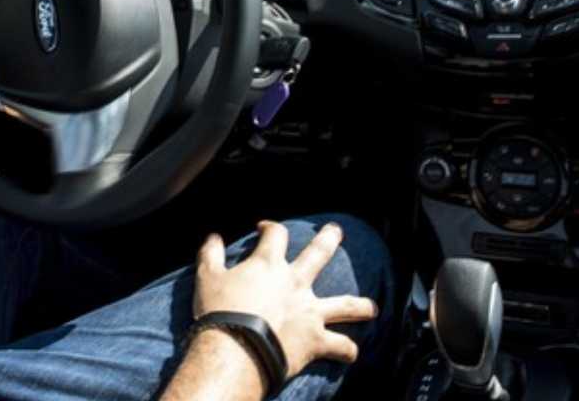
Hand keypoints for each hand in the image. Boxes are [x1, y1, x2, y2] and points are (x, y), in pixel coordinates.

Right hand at [193, 221, 377, 379]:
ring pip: (344, 304)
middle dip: (329, 239)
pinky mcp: (315, 339)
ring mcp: (310, 311)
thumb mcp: (207, 277)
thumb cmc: (220, 311)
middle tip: (337, 231)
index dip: (271, 228)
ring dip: (359, 305)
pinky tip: (351, 351)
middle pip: (319, 254)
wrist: (236, 349)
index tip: (264, 228)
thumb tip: (213, 236)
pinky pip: (339, 345)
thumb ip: (211, 253)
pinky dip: (347, 349)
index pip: (276, 235)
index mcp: (268, 265)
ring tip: (371, 307)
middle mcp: (295, 283)